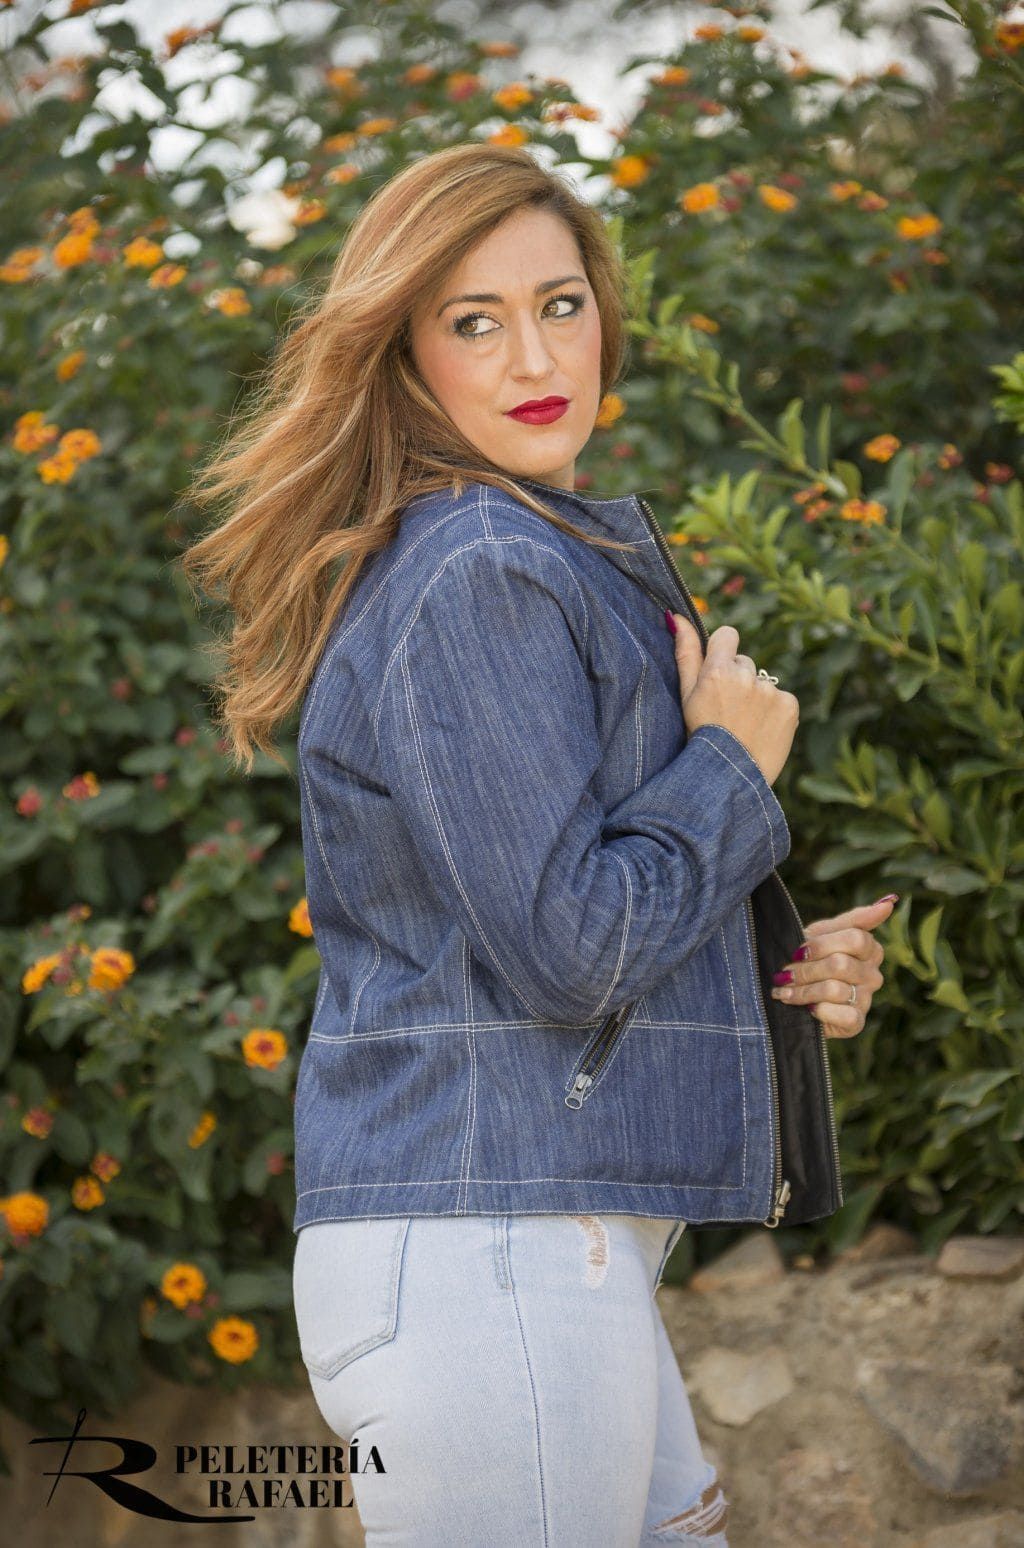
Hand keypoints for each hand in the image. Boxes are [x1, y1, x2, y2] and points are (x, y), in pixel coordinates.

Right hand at [669, 617, 799, 786]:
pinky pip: (781, 698)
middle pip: (744, 663)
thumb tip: (676, 617)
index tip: (719, 672)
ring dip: (756, 698)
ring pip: (763, 683)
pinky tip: (761, 730)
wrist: (728, 776)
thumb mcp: (686, 695)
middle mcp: (746, 676)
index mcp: (718, 670)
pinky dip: (774, 712)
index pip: (728, 635)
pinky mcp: (790, 705)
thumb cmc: (700, 734)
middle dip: (737, 681)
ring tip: (744, 726)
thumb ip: (685, 653)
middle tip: (727, 712)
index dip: (723, 651)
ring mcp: (771, 691)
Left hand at [769, 894, 897, 1038]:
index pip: (856, 939)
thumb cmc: (808, 958)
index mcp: (870, 949)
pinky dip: (819, 1011)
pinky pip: (843, 1014)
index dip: (822, 945)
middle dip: (806, 969)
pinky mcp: (857, 1022)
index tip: (798, 951)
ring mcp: (867, 999)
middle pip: (841, 964)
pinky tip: (806, 1009)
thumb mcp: (824, 933)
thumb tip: (890, 902)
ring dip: (803, 991)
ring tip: (784, 991)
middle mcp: (873, 975)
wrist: (792, 993)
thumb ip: (855, 919)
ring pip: (835, 989)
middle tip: (785, 973)